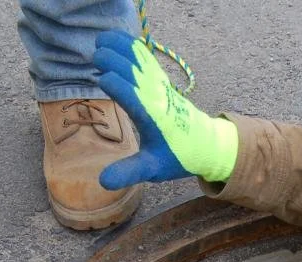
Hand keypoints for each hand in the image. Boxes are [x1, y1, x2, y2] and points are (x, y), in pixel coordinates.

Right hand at [92, 29, 238, 186]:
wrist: (206, 144)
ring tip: (100, 40)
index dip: (113, 83)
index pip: (131, 93)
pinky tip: (115, 40)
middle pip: (133, 68)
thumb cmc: (177, 156)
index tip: (99, 81)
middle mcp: (157, 95)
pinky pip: (146, 57)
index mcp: (153, 116)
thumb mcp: (152, 169)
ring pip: (140, 57)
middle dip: (112, 58)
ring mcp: (160, 85)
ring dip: (120, 45)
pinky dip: (130, 45)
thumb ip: (128, 173)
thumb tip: (102, 181)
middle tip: (95, 59)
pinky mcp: (162, 80)